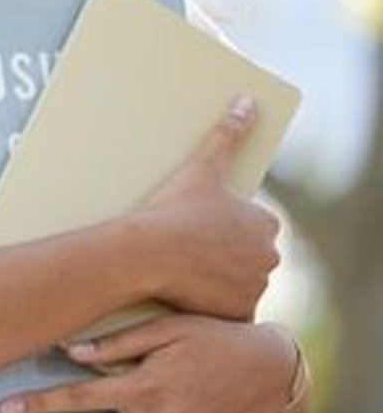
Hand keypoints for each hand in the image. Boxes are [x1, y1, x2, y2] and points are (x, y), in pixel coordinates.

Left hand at [0, 314, 295, 412]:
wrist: (272, 371)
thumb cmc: (213, 340)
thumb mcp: (164, 330)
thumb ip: (115, 343)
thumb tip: (69, 351)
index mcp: (143, 386)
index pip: (76, 401)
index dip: (36, 405)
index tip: (4, 410)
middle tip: (99, 409)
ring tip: (140, 408)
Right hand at [130, 96, 278, 319]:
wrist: (143, 254)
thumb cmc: (171, 209)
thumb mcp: (202, 168)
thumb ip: (229, 133)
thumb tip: (248, 101)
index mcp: (266, 223)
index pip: (252, 226)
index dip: (224, 226)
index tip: (199, 226)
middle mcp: (269, 256)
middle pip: (248, 256)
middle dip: (226, 254)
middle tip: (189, 248)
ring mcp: (254, 287)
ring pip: (239, 283)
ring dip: (222, 280)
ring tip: (185, 270)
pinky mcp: (237, 312)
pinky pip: (230, 310)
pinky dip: (216, 305)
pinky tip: (192, 294)